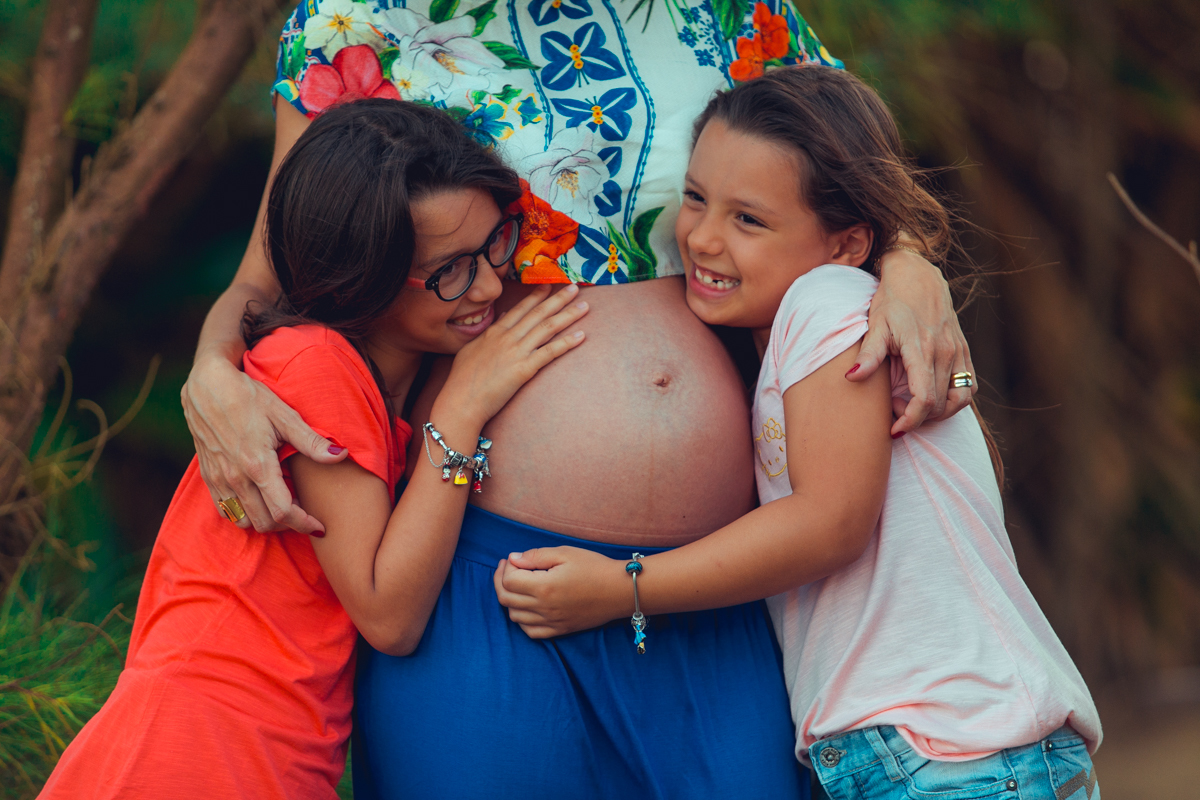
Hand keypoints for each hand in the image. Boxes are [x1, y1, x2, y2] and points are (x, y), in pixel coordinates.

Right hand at [182, 355, 348, 532]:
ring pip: (243, 521)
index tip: (319, 525)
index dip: (304, 523)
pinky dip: (244, 514)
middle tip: (305, 513)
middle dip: (289, 524)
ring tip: (282, 506)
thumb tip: (340, 455)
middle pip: (265, 523)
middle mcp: (236, 478)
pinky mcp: (208, 477)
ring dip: (265, 521)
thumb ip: (311, 441)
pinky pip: (226, 511)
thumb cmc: (249, 397)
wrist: (207, 386)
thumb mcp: (284, 416)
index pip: (282, 512)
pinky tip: (258, 499)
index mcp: (257, 465)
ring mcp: (219, 479)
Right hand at [436, 284, 587, 427]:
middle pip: (538, 313)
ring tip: (585, 306)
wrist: (460, 401)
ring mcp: (516, 352)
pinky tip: (581, 336)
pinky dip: (567, 343)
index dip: (537, 296)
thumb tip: (503, 318)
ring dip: (568, 315)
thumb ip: (488, 333)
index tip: (549, 286)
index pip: (520, 309)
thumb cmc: (462, 380)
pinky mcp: (524, 369)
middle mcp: (507, 337)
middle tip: (575, 288)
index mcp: (494, 332)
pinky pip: (550, 352)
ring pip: (547, 328)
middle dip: (558, 299)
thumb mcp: (472, 350)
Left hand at [493, 546, 626, 637]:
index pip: (509, 581)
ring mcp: (552, 622)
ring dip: (509, 599)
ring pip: (514, 616)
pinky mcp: (560, 630)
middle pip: (506, 599)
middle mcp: (544, 608)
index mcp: (544, 587)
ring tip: (517, 585)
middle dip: (501, 582)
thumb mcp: (565, 553)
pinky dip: (521, 620)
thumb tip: (513, 560)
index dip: (506, 568)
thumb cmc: (595, 567)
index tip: (513, 559)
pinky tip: (526, 606)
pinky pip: (530, 631)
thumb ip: (536, 556)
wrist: (620, 590)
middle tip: (507, 569)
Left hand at [849, 249, 976, 435]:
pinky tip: (931, 395)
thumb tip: (852, 377)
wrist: (918, 276)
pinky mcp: (963, 351)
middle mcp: (945, 353)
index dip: (911, 420)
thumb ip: (869, 353)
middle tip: (894, 409)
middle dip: (916, 417)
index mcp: (922, 349)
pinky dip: (953, 400)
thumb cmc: (892, 301)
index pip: (924, 399)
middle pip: (939, 405)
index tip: (894, 428)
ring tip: (913, 405)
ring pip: (959, 400)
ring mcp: (957, 352)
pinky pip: (968, 386)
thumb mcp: (876, 324)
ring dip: (938, 412)